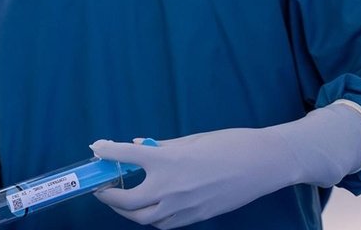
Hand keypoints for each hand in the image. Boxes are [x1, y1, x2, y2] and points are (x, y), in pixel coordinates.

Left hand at [92, 103, 360, 228]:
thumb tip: (138, 145)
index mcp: (166, 159)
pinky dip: (150, 218)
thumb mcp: (189, 140)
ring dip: (127, 211)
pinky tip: (148, 207)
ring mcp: (184, 207)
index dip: (106, 151)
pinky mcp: (197, 217)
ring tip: (121, 199)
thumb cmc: (228, 144)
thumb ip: (160, 146)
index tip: (97, 148)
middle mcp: (170, 187)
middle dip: (108, 196)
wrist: (263, 164)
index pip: (124, 156)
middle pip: (126, 201)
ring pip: (143, 219)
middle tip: (101, 187)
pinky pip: (164, 224)